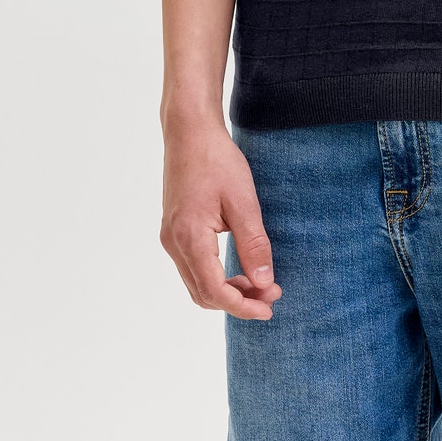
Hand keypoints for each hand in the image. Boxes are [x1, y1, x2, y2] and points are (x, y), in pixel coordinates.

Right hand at [159, 118, 282, 319]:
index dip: (242, 305)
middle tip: (271, 294)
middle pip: (203, 292)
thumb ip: (253, 244)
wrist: (189, 132)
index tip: (269, 308)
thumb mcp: (243, 201)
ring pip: (196, 283)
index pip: (214, 290)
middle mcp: (173, 243)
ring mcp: (170, 237)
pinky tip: (239, 268)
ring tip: (259, 283)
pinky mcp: (173, 230)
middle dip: (237, 301)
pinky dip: (216, 276)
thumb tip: (263, 282)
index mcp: (189, 237)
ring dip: (226, 290)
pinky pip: (193, 267)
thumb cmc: (217, 160)